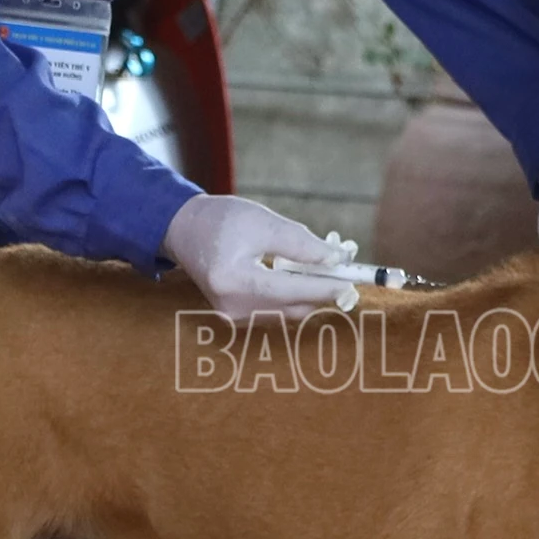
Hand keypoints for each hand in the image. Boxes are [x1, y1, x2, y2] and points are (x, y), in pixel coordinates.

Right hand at [162, 195, 353, 320]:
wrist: (185, 231)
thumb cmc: (221, 220)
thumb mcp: (263, 222)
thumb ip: (300, 243)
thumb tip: (336, 260)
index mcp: (234, 281)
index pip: (290, 291)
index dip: (325, 287)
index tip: (352, 282)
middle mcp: (232, 307)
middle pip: (293, 307)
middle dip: (322, 290)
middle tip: (347, 273)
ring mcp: (233, 317)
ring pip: (288, 312)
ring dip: (309, 293)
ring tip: (324, 269)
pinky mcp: (237, 318)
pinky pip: (276, 311)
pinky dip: (293, 295)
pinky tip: (300, 276)